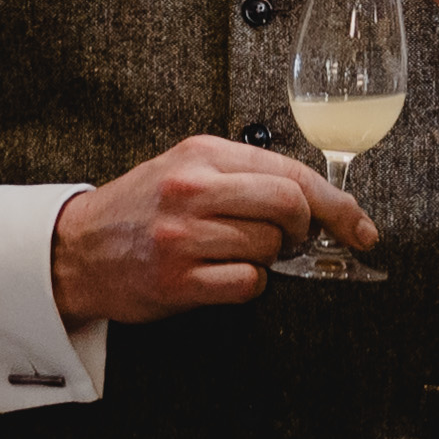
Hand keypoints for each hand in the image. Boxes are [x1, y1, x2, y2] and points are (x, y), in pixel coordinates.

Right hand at [52, 134, 377, 327]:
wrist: (77, 249)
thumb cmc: (141, 209)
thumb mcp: (187, 168)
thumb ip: (245, 175)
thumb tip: (316, 200)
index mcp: (202, 154)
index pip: (291, 172)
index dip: (337, 204)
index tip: (360, 227)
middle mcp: (193, 189)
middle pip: (290, 206)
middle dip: (305, 230)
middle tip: (291, 241)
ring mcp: (184, 236)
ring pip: (269, 248)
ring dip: (267, 257)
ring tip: (236, 252)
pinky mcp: (178, 279)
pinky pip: (248, 283)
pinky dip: (248, 283)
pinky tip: (223, 274)